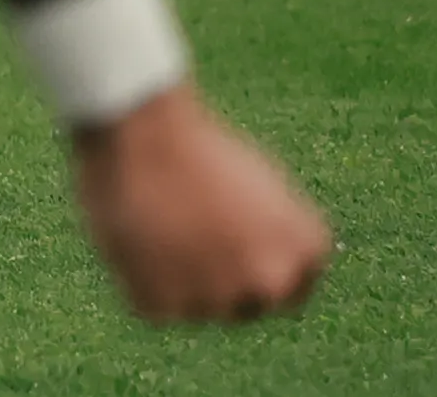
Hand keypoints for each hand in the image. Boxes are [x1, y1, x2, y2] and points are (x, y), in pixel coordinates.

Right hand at [72, 86, 331, 323]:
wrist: (140, 130)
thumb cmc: (194, 145)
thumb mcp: (259, 189)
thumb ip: (270, 236)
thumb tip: (259, 264)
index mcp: (304, 248)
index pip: (291, 288)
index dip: (255, 268)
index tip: (227, 247)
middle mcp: (270, 281)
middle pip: (246, 305)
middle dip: (219, 282)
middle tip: (184, 239)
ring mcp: (217, 297)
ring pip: (197, 306)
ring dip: (176, 280)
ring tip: (152, 223)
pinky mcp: (163, 304)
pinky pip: (153, 303)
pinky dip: (138, 277)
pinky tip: (131, 234)